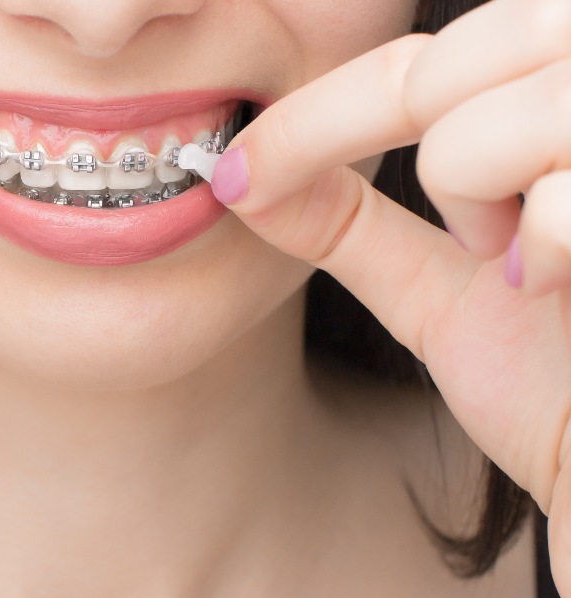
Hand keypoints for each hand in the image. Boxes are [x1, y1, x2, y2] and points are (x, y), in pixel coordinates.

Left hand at [211, 0, 570, 597]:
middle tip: (474, 237)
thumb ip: (351, 226)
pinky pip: (568, 194)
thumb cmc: (558, 390)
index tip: (232, 171)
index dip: (321, 109)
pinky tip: (560, 291)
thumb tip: (239, 176)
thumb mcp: (438, 291)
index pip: (437, 53)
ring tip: (529, 269)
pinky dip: (541, 242)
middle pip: (499, 36)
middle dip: (439, 140)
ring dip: (489, 196)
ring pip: (526, 103)